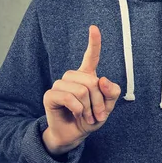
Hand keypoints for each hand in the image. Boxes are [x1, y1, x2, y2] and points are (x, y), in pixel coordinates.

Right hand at [42, 25, 120, 155]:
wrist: (74, 135)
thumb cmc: (90, 118)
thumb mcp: (107, 107)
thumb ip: (111, 93)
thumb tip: (102, 79)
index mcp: (87, 76)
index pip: (91, 56)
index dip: (94, 42)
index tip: (94, 28)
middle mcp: (73, 77)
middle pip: (91, 81)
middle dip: (98, 101)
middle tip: (97, 115)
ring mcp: (60, 85)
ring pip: (81, 90)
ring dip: (88, 107)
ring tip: (86, 116)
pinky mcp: (50, 95)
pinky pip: (69, 97)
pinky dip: (78, 109)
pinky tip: (76, 114)